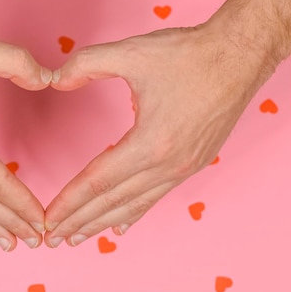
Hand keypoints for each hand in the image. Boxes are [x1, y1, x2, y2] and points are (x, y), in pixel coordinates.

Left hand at [44, 23, 274, 247]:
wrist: (242, 54)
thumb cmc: (190, 54)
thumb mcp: (131, 52)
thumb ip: (86, 64)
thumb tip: (54, 79)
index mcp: (151, 143)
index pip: (98, 182)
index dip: (70, 202)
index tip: (48, 220)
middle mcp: (169, 164)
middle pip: (114, 201)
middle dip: (80, 221)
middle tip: (54, 239)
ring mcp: (184, 167)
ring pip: (135, 204)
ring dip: (104, 223)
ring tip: (79, 237)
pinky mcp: (194, 163)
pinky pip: (157, 196)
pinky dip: (135, 212)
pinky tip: (121, 225)